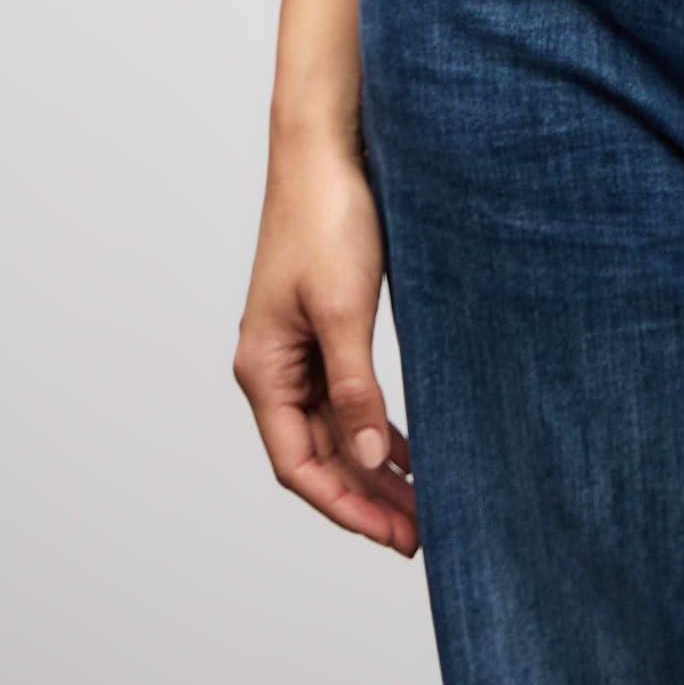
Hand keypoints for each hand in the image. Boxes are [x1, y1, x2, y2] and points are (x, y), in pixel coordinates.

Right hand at [235, 133, 419, 556]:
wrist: (327, 149)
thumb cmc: (327, 218)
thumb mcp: (345, 310)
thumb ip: (354, 387)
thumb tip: (366, 457)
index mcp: (264, 369)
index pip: (299, 464)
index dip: (345, 505)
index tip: (392, 535)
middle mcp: (274, 366)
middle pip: (318, 454)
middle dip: (365, 497)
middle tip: (417, 533)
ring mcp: (298, 348)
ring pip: (334, 429)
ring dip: (372, 467)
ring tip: (419, 504)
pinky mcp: (324, 326)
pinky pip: (344, 396)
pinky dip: (374, 426)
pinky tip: (406, 448)